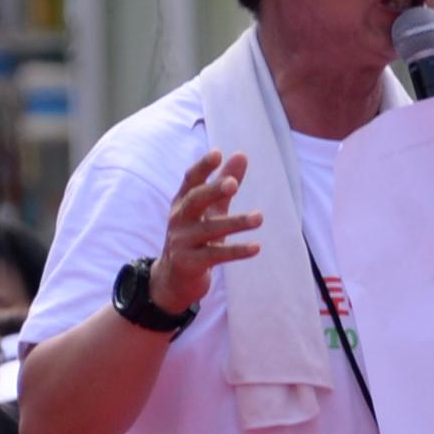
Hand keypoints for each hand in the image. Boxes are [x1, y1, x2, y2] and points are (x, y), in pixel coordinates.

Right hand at [151, 150, 260, 315]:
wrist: (173, 279)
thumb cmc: (195, 237)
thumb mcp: (209, 210)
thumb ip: (225, 183)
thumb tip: (242, 154)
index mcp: (182, 203)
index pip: (190, 180)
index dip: (203, 167)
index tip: (218, 153)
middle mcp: (179, 220)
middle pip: (195, 201)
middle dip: (213, 191)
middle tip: (233, 184)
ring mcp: (181, 242)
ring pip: (209, 229)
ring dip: (236, 223)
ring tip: (260, 217)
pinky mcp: (189, 263)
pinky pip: (215, 255)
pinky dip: (237, 251)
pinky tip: (256, 247)